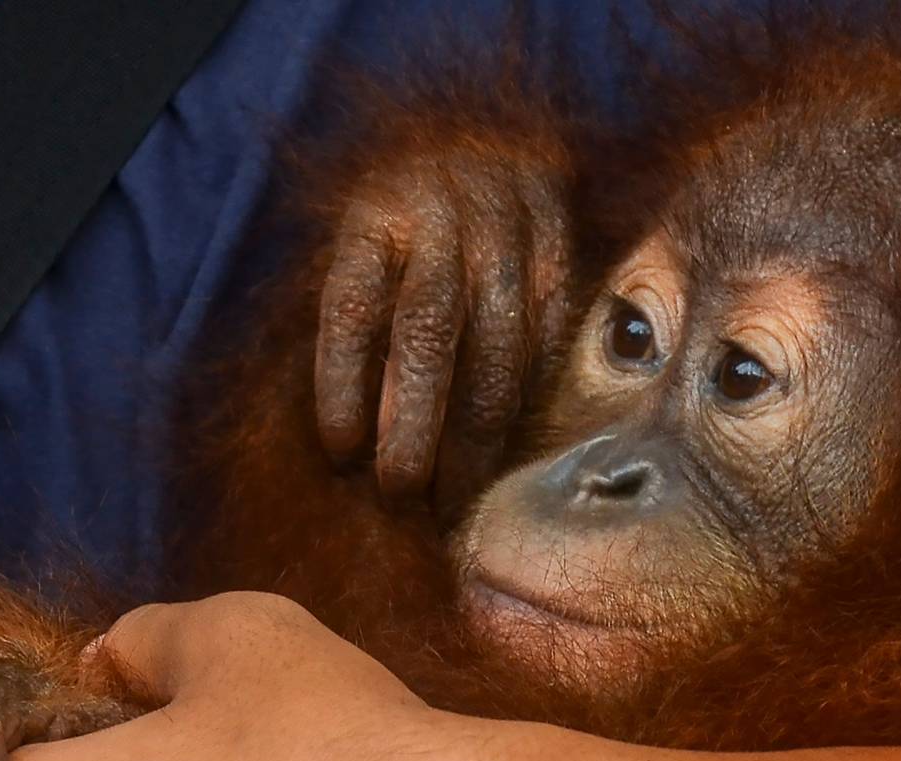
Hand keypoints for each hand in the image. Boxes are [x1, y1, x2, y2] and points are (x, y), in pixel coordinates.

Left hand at [315, 131, 572, 508]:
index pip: (351, 306)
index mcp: (372, 211)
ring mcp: (506, 216)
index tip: (341, 455)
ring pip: (498, 340)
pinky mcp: (558, 232)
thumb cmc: (401, 217)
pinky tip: (514, 445)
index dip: (342, 386)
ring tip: (460, 494)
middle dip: (417, 425)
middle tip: (405, 493)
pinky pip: (550, 327)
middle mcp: (439, 206)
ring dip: (480, 430)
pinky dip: (531, 392)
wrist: (476, 125)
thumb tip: (346, 441)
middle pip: (428, 330)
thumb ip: (354, 324)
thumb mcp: (359, 247)